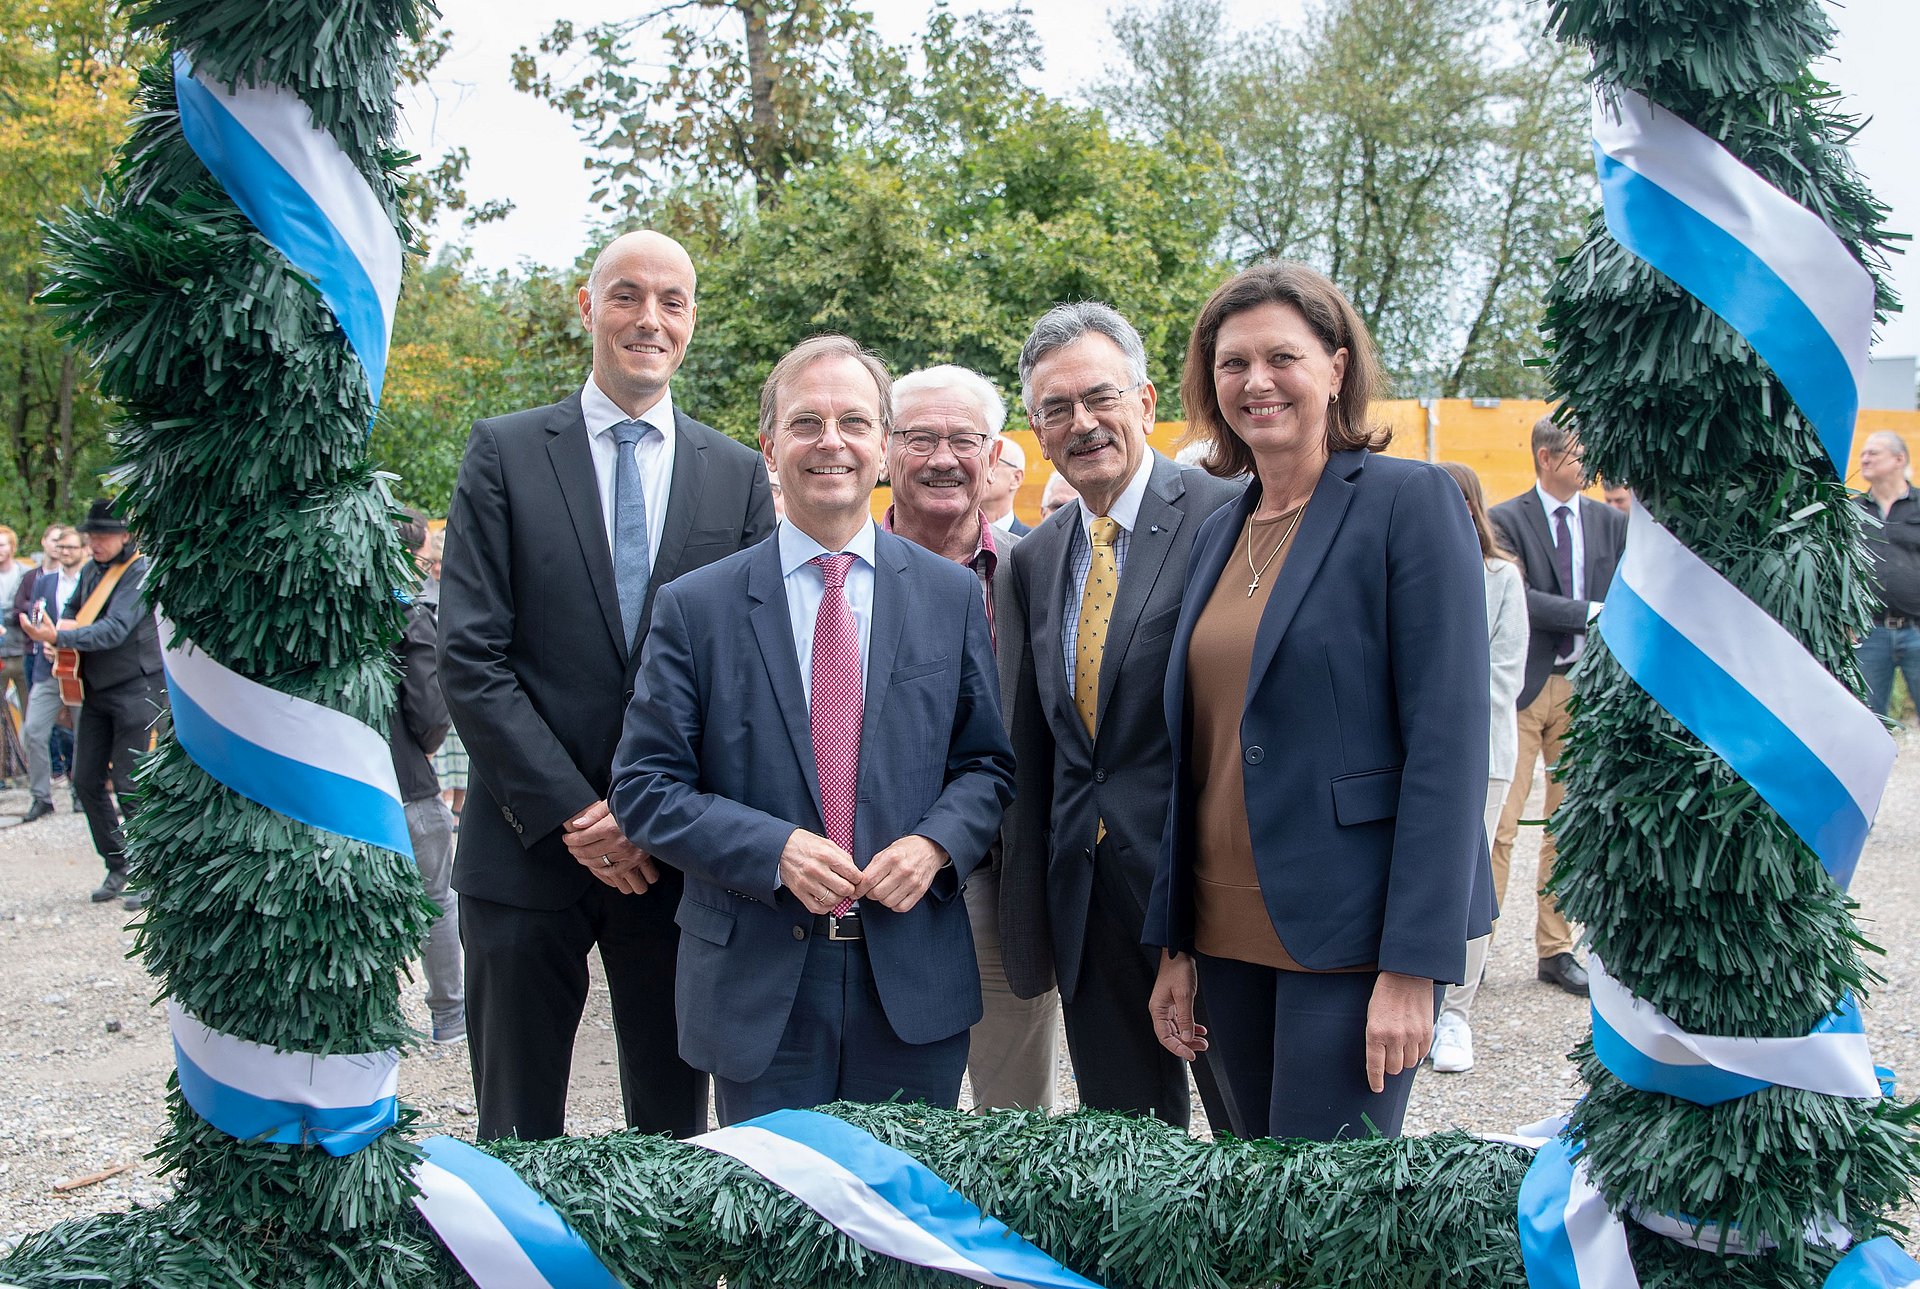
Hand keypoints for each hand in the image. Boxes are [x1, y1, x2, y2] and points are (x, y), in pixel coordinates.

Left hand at [17, 612, 54, 645]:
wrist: (54, 639)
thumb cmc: (52, 631)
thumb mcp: (48, 622)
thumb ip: (43, 614)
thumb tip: (39, 607)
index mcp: (37, 632)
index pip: (27, 626)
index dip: (24, 620)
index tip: (22, 614)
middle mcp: (33, 635)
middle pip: (24, 627)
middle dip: (23, 620)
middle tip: (22, 614)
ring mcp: (32, 636)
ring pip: (25, 628)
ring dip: (24, 622)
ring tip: (24, 617)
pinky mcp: (32, 636)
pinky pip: (27, 629)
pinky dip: (26, 624)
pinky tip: (27, 621)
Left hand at [562, 800, 659, 893]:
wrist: (657, 815)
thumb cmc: (633, 807)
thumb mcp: (612, 803)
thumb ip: (593, 813)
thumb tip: (576, 825)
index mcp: (610, 827)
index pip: (582, 838)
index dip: (570, 839)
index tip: (567, 838)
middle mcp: (618, 843)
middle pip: (587, 852)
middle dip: (575, 850)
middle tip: (571, 847)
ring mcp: (626, 854)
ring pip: (597, 863)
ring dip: (584, 861)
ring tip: (580, 855)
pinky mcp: (633, 862)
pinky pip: (611, 872)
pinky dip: (600, 870)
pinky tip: (595, 864)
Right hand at [778, 829, 864, 914]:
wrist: (780, 847)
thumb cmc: (803, 843)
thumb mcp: (826, 843)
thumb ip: (843, 856)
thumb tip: (854, 870)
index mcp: (826, 855)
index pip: (852, 873)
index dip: (858, 878)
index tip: (857, 879)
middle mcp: (817, 869)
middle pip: (844, 889)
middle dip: (850, 889)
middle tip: (848, 887)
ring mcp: (807, 882)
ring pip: (832, 900)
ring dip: (839, 899)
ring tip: (837, 892)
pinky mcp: (799, 891)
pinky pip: (817, 908)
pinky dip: (825, 907)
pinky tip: (827, 900)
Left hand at [860, 835, 947, 912]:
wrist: (930, 848)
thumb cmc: (907, 848)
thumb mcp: (887, 850)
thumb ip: (873, 866)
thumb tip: (860, 882)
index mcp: (892, 857)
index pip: (869, 879)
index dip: (859, 888)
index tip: (856, 891)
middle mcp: (903, 870)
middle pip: (877, 893)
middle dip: (871, 893)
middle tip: (873, 889)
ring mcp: (913, 881)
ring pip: (888, 902)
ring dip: (883, 899)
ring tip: (885, 891)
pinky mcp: (920, 890)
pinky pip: (902, 907)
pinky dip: (895, 905)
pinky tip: (895, 896)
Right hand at [1149, 950, 1207, 1060]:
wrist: (1179, 954)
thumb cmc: (1178, 971)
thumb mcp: (1184, 995)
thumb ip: (1185, 1018)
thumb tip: (1186, 1038)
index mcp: (1157, 1010)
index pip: (1165, 1036)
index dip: (1177, 1048)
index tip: (1190, 1055)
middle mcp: (1160, 1011)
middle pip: (1171, 1035)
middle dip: (1186, 1044)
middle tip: (1202, 1048)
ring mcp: (1167, 1008)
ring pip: (1177, 1030)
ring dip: (1190, 1037)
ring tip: (1204, 1042)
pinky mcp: (1174, 1004)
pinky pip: (1181, 1021)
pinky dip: (1190, 1027)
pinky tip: (1200, 1031)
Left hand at [1365, 970, 1435, 1093]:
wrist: (1407, 976)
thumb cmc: (1384, 996)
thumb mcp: (1372, 1016)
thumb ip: (1376, 1039)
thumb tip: (1382, 1062)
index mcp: (1375, 1032)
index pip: (1375, 1066)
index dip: (1375, 1080)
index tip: (1376, 1088)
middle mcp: (1394, 1037)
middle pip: (1394, 1069)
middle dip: (1390, 1067)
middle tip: (1389, 1057)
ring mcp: (1412, 1035)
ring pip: (1408, 1063)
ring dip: (1404, 1059)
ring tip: (1401, 1046)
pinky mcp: (1427, 1032)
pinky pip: (1422, 1054)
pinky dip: (1417, 1053)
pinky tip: (1412, 1042)